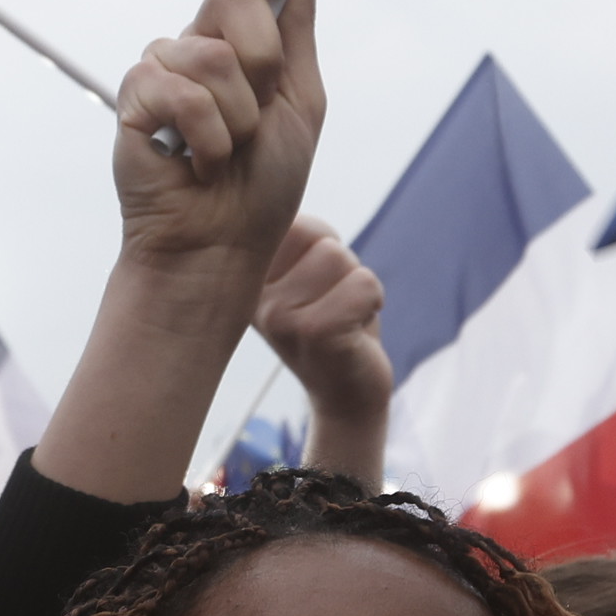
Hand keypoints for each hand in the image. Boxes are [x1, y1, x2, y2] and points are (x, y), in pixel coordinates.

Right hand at [31, 0, 330, 505]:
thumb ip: (300, 26)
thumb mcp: (301, 100)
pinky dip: (205, 137)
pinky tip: (196, 164)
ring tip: (226, 153)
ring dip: (236, 117)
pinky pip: (176, 90)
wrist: (223, 246)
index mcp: (245, 36)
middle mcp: (200, 42)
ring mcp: (162, 69)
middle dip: (262, 59)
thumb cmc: (263, 185)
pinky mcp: (134, 99)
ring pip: (208, 52)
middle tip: (260, 108)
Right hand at [256, 217, 391, 464]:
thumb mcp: (303, 270)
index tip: (311, 284)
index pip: (294, 223)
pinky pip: (364, 284)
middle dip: (340, 266)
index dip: (320, 245)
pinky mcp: (314, 332)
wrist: (346, 394)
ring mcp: (278, 315)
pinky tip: (353, 332)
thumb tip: (305, 220)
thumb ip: (295, 233)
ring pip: (339, 257)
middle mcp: (249, 296)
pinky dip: (373, 302)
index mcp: (243, 276)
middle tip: (329, 304)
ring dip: (355, 286)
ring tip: (340, 317)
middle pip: (319, 238)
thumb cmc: (331, 322)